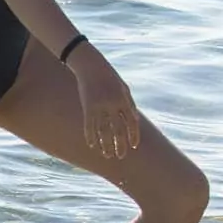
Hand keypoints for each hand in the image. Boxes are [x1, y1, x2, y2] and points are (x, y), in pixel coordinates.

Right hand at [66, 43, 140, 158]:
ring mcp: (99, 106)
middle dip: (120, 145)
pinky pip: (89, 126)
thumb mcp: (124, 88)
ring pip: (103, 131)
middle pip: (118, 130)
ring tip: (107, 155)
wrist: (91, 66)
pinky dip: (90, 137)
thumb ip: (130, 105)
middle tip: (121, 156)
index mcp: (124, 100)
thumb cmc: (110, 77)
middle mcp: (113, 105)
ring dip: (105, 144)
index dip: (133, 136)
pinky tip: (92, 146)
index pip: (132, 123)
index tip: (134, 146)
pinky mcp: (87, 107)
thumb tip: (134, 121)